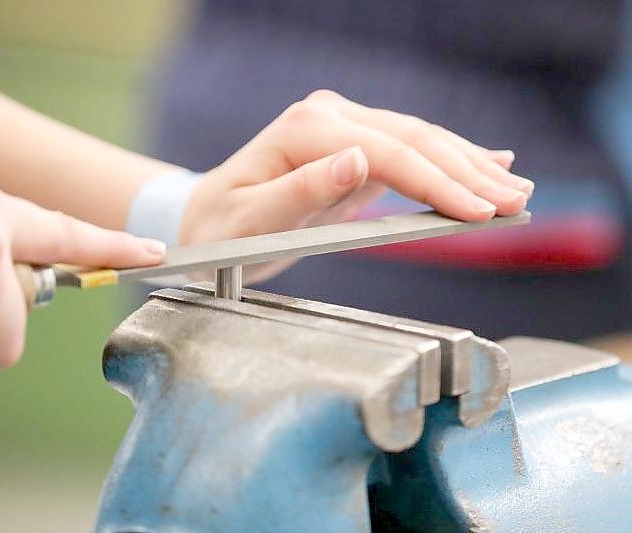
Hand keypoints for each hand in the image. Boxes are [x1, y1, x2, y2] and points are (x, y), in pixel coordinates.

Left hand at [179, 90, 532, 281]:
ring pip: (420, 141)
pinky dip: (450, 160)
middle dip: (468, 173)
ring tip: (514, 189)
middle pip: (414, 140)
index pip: (388, 152)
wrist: (209, 223)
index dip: (438, 182)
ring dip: (469, 165)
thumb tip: (357, 159)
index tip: (478, 211)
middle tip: (515, 202)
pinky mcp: (353, 148)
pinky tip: (488, 161)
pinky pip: (409, 152)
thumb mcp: (250, 221)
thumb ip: (299, 191)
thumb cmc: (221, 230)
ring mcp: (343, 129)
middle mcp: (327, 119)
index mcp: (305, 131)